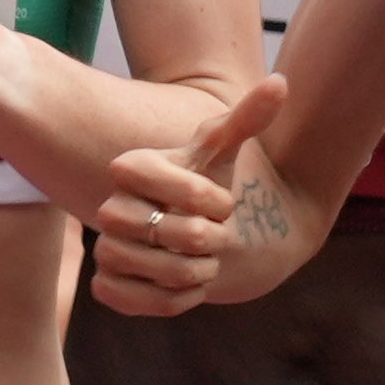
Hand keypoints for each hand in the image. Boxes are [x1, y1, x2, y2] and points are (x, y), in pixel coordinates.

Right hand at [84, 77, 283, 316]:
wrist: (191, 231)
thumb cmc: (208, 185)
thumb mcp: (225, 150)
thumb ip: (247, 116)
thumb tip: (280, 83)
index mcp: (131, 168)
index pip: (183, 189)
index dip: (211, 199)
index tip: (221, 202)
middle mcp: (110, 207)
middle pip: (170, 232)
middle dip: (208, 238)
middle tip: (214, 235)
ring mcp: (105, 248)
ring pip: (160, 270)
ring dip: (198, 270)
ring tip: (203, 260)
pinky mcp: (106, 285)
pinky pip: (145, 301)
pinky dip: (178, 298)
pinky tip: (188, 284)